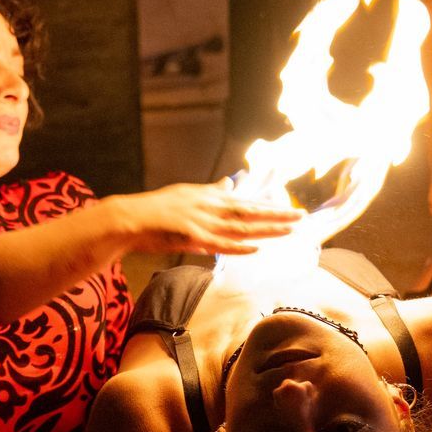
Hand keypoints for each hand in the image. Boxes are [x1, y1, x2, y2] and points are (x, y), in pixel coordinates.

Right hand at [112, 183, 302, 255]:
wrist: (129, 218)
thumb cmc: (157, 209)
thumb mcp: (187, 194)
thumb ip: (211, 191)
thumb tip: (230, 183)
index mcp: (210, 198)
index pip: (246, 202)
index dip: (270, 206)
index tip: (291, 209)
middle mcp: (209, 207)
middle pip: (249, 211)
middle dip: (277, 214)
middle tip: (301, 216)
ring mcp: (201, 221)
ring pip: (240, 226)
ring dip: (265, 229)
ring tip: (288, 230)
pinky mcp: (190, 236)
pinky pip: (218, 244)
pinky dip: (237, 246)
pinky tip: (255, 248)